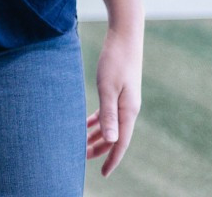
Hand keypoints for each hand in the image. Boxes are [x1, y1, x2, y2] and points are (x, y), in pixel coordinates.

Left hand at [86, 25, 142, 175]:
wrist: (124, 36)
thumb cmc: (115, 60)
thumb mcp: (108, 88)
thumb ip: (109, 114)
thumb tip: (113, 140)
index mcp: (129, 111)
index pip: (122, 142)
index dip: (112, 159)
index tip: (103, 174)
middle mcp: (129, 108)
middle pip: (116, 136)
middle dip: (100, 149)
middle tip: (82, 159)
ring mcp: (124, 99)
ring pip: (111, 125)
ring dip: (97, 136)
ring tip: (81, 145)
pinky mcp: (118, 90)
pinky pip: (108, 112)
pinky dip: (97, 121)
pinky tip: (85, 123)